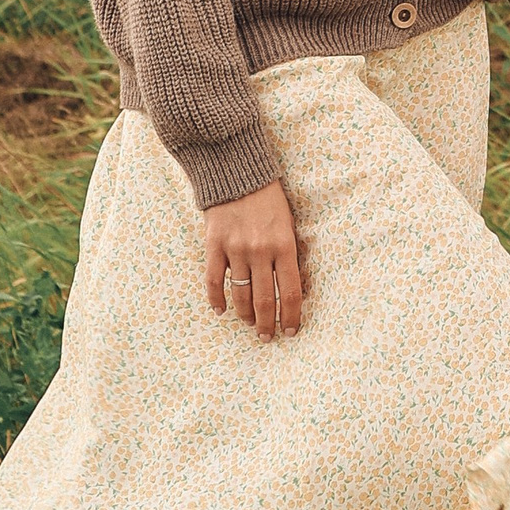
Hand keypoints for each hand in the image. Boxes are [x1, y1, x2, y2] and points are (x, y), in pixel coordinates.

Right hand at [200, 179, 303, 340]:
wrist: (237, 172)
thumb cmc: (269, 199)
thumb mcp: (289, 222)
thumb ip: (291, 253)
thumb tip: (297, 288)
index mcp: (284, 245)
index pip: (291, 291)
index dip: (292, 316)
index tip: (291, 331)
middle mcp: (260, 250)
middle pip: (266, 300)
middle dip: (268, 324)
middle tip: (268, 337)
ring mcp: (235, 249)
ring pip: (240, 295)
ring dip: (246, 315)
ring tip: (250, 324)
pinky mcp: (214, 245)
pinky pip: (213, 281)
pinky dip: (216, 300)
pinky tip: (220, 311)